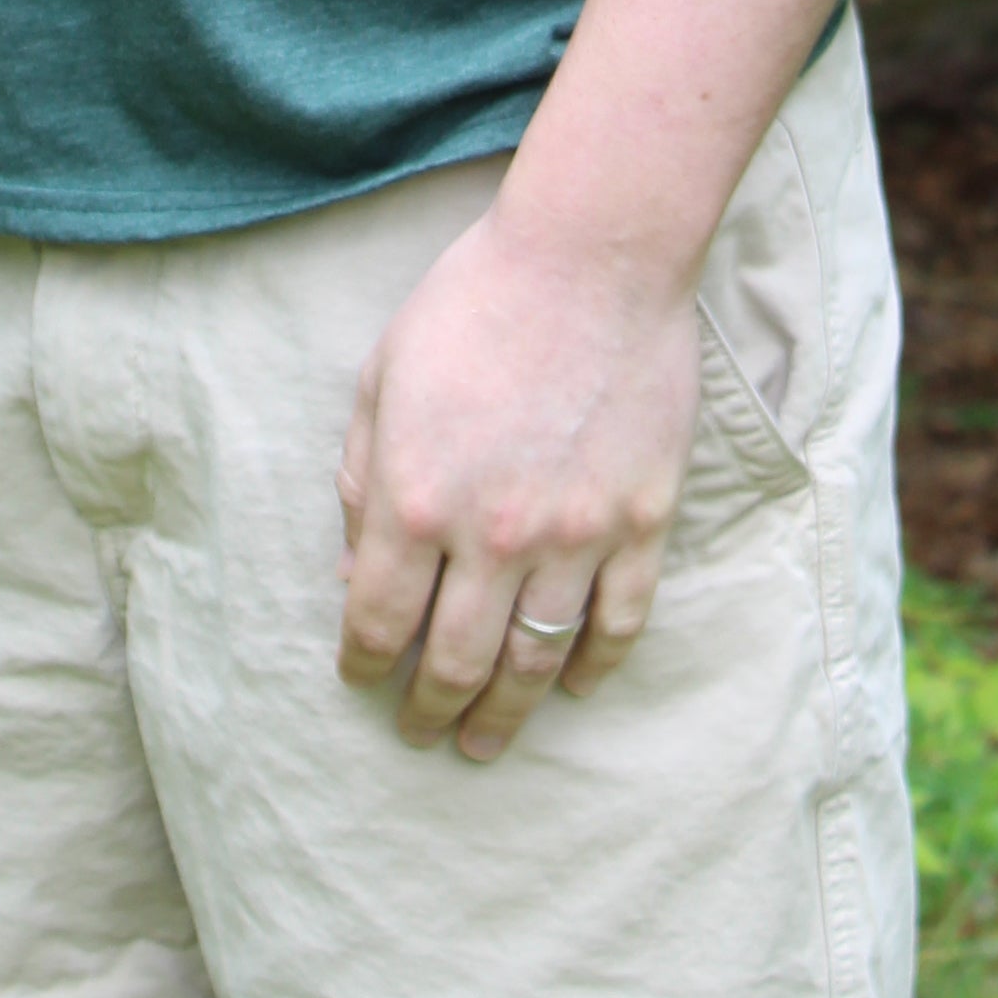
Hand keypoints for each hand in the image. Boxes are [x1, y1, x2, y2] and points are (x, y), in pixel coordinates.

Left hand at [336, 203, 700, 762]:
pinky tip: (572, 686)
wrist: (592, 255)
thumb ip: (361, 478)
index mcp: (413, 497)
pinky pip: (619, 624)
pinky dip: (593, 667)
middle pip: (455, 663)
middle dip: (430, 712)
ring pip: (535, 660)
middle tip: (422, 735)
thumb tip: (355, 568)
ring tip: (486, 742)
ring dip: (505, 715)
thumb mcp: (382, 377)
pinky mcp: (642, 522)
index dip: (364, 666)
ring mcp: (575, 534)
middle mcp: (490, 534)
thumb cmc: (473, 302)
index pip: (377, 621)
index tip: (362, 681)